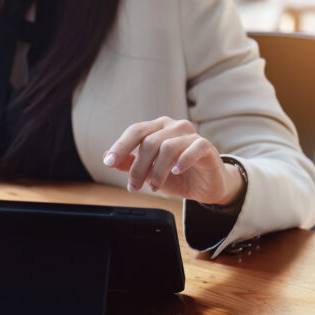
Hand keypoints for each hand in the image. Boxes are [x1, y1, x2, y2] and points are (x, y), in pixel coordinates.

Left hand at [103, 117, 243, 204]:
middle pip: (149, 142)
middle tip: (134, 187)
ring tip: (154, 187)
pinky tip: (176, 172)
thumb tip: (107, 157)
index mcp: (157, 128)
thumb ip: (130, 163)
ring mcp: (191, 135)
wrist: (205, 186)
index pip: (136, 131)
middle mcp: (174, 127)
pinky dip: (183, 161)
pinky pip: (194, 148)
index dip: (121, 146)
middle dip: (138, 167)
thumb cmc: (177, 176)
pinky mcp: (206, 146)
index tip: (109, 162)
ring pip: (168, 147)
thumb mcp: (148, 172)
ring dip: (157, 171)